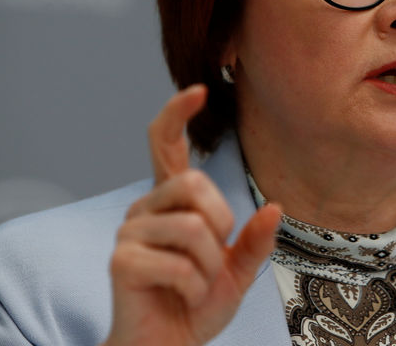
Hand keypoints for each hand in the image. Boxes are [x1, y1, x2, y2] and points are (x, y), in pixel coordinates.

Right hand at [102, 85, 280, 345]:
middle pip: (194, 182)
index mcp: (173, 201)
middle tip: (215, 258)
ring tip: (197, 283)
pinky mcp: (120, 260)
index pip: (165, 144)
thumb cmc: (196, 304)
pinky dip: (194, 286)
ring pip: (191, 226)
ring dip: (210, 265)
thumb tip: (275, 207)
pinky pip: (177, 263)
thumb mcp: (238, 271)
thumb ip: (255, 240)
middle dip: (220, 223)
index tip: (200, 90)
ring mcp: (129, 232)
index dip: (178, 114)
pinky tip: (182, 295)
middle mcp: (147, 207)